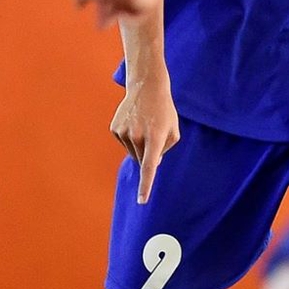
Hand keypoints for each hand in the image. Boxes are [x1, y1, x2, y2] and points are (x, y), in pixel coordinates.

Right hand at [110, 78, 178, 202]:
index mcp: (155, 138)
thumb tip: (150, 165)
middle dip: (148, 155)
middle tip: (153, 134)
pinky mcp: (115, 129)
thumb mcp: (173, 131)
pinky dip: (129, 138)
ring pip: (132, 152)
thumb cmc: (164, 111)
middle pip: (142, 161)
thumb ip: (165, 150)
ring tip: (144, 125)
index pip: (149, 167)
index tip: (141, 200)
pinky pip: (124, 143)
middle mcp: (138, 136)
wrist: (146, 87)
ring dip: (139, 145)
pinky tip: (134, 122)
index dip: (145, 185)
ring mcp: (124, 132)